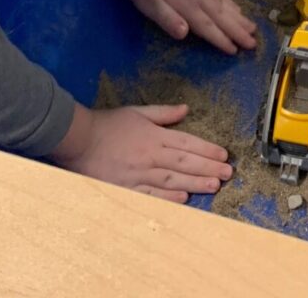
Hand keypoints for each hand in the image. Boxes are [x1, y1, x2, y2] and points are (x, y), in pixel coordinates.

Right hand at [51, 103, 232, 202]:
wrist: (78, 140)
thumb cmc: (107, 124)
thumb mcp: (137, 112)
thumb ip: (163, 113)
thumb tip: (185, 109)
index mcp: (154, 135)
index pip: (187, 143)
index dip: (207, 149)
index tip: (224, 155)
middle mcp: (150, 155)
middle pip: (185, 163)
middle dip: (209, 168)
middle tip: (228, 173)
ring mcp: (139, 173)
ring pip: (173, 179)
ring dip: (195, 183)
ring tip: (214, 186)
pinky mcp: (127, 187)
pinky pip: (152, 194)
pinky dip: (168, 196)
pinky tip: (184, 198)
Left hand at [123, 0, 256, 53]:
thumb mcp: (149, 5)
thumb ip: (167, 19)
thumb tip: (185, 33)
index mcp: (188, 7)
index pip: (209, 28)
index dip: (222, 40)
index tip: (236, 50)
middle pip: (223, 18)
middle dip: (238, 32)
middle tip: (253, 44)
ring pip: (226, 6)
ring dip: (240, 18)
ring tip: (253, 28)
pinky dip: (232, 3)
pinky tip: (237, 8)